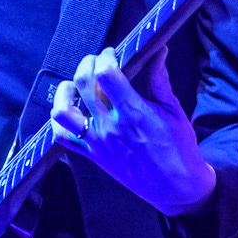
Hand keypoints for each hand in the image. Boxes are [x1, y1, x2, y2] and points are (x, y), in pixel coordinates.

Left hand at [51, 47, 216, 215]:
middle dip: (86, 64)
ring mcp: (98, 142)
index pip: (106, 74)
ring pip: (63, 112)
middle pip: (84, 84)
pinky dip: (58, 122)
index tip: (111, 53)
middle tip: (95, 61)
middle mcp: (110, 126)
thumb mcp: (173, 110)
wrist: (176, 186)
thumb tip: (158, 51)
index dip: (105, 57)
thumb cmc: (179, 148)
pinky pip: (62, 138)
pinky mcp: (92, 155)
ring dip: (64, 92)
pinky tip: (68, 111)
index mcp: (133, 112)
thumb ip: (160, 79)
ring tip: (74, 86)